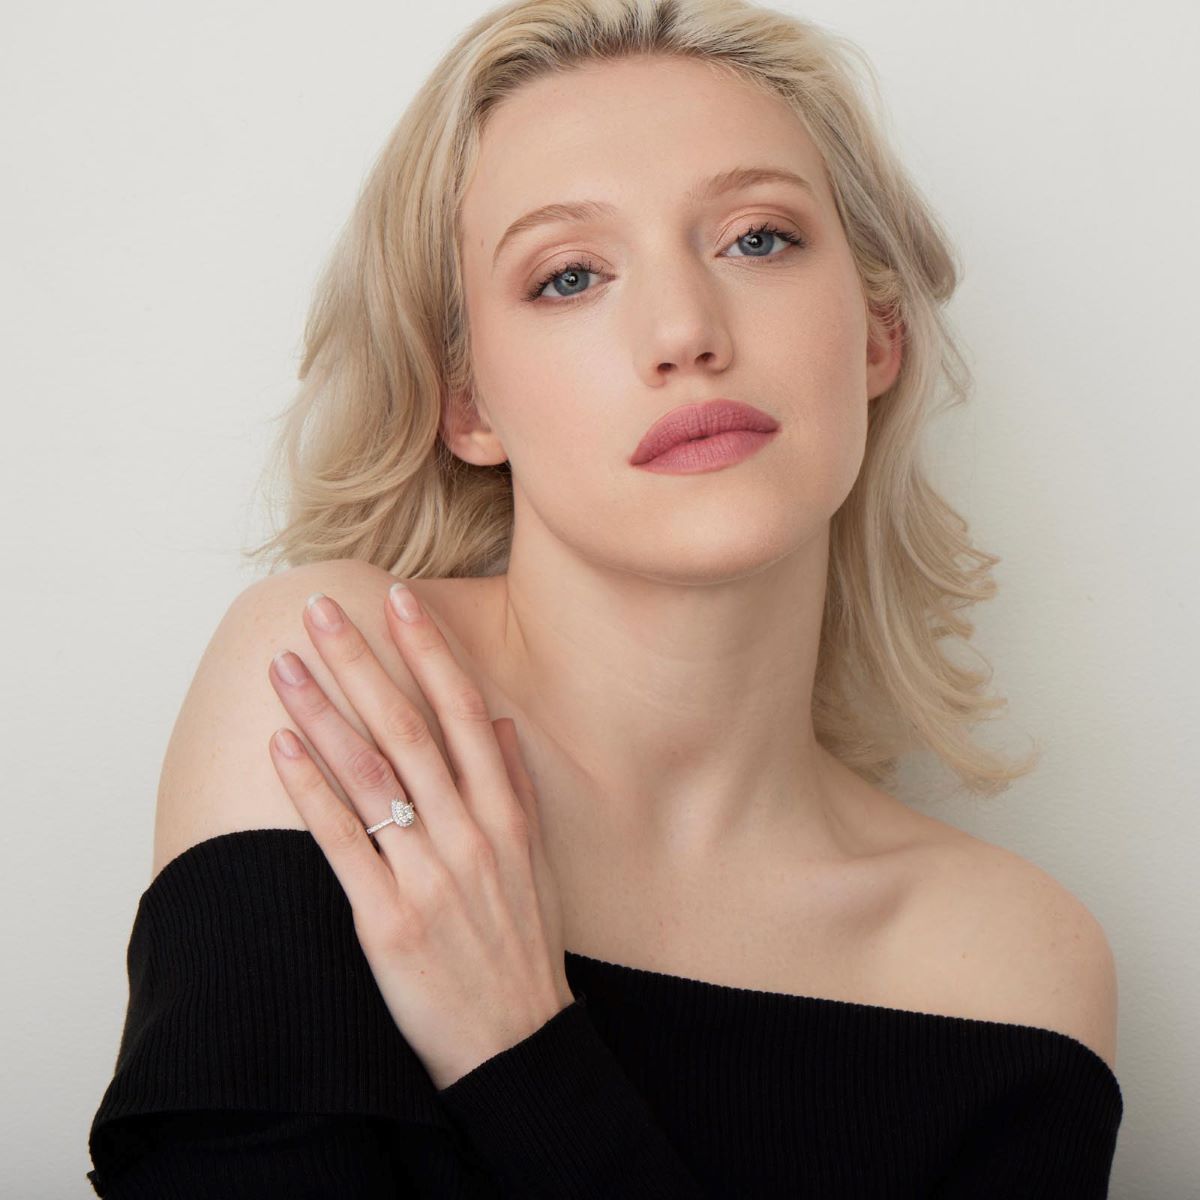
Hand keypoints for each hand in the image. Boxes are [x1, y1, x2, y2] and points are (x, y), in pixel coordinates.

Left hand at [266, 580, 571, 1090]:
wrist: (518, 1042)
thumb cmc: (522, 946)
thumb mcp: (537, 861)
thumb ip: (516, 787)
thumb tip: (498, 725)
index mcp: (506, 814)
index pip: (464, 712)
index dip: (430, 652)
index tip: (399, 600)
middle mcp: (469, 833)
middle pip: (408, 729)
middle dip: (362, 663)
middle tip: (320, 610)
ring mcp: (429, 874)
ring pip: (370, 775)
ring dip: (322, 713)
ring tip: (284, 666)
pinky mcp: (388, 919)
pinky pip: (343, 843)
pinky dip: (310, 793)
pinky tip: (280, 748)